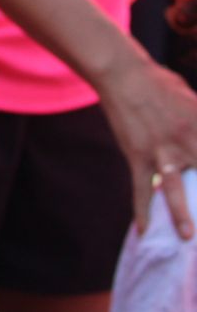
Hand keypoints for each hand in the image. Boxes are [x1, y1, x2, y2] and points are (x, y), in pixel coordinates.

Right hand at [98, 56, 196, 238]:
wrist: (123, 74)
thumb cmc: (161, 84)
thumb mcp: (195, 101)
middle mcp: (188, 140)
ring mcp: (161, 150)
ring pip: (173, 188)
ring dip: (181, 214)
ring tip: (187, 236)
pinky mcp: (137, 154)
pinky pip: (140, 187)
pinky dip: (141, 209)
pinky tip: (143, 228)